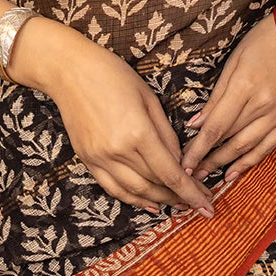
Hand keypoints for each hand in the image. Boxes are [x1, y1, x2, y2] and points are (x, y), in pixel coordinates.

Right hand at [36, 28, 214, 217]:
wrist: (69, 71)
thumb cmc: (112, 75)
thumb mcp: (148, 97)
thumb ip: (165, 132)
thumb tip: (179, 160)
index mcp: (138, 133)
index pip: (171, 173)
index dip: (191, 192)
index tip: (207, 203)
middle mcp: (118, 151)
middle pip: (155, 184)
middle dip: (180, 196)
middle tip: (199, 202)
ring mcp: (100, 158)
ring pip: (135, 191)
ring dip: (160, 201)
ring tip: (178, 204)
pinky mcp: (87, 160)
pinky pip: (113, 188)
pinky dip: (133, 199)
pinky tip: (149, 203)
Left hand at [179, 14, 275, 183]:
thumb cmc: (262, 42)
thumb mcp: (233, 61)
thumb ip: (216, 96)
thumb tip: (196, 124)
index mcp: (245, 87)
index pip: (216, 126)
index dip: (198, 148)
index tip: (183, 162)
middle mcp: (263, 105)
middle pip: (230, 139)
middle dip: (207, 159)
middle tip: (188, 173)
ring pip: (247, 147)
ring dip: (225, 164)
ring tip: (205, 176)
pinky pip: (268, 146)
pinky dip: (250, 161)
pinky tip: (235, 173)